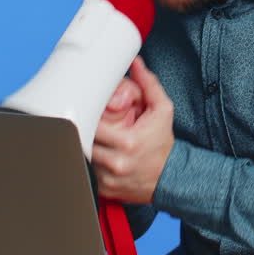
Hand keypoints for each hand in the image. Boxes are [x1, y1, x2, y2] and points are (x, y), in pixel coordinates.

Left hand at [92, 57, 174, 203]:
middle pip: (83, 142)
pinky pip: (87, 173)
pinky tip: (100, 155)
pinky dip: (89, 163)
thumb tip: (136, 64)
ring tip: (96, 139)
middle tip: (89, 124)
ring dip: (85, 147)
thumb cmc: (163, 143)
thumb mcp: (162, 110)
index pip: (91, 126)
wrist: (170, 177)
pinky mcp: (105, 190)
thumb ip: (148, 85)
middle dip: (84, 131)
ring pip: (82, 157)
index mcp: (127, 142)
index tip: (88, 112)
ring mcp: (109, 179)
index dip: (86, 117)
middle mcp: (117, 163)